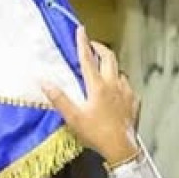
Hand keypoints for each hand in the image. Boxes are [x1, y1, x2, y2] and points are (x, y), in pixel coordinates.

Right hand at [40, 25, 143, 167]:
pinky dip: (119, 83)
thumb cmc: (96, 133)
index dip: (82, 43)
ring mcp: (126, 91)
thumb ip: (59, 99)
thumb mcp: (73, 118)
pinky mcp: (134, 101)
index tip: (81, 29)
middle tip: (93, 45)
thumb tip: (44, 82)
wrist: (122, 148)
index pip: (87, 59)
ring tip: (103, 69)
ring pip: (119, 70)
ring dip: (110, 66)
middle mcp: (113, 84)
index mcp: (97, 86)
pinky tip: (116, 91)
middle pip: (109, 57)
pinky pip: (127, 86)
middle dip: (100, 48)